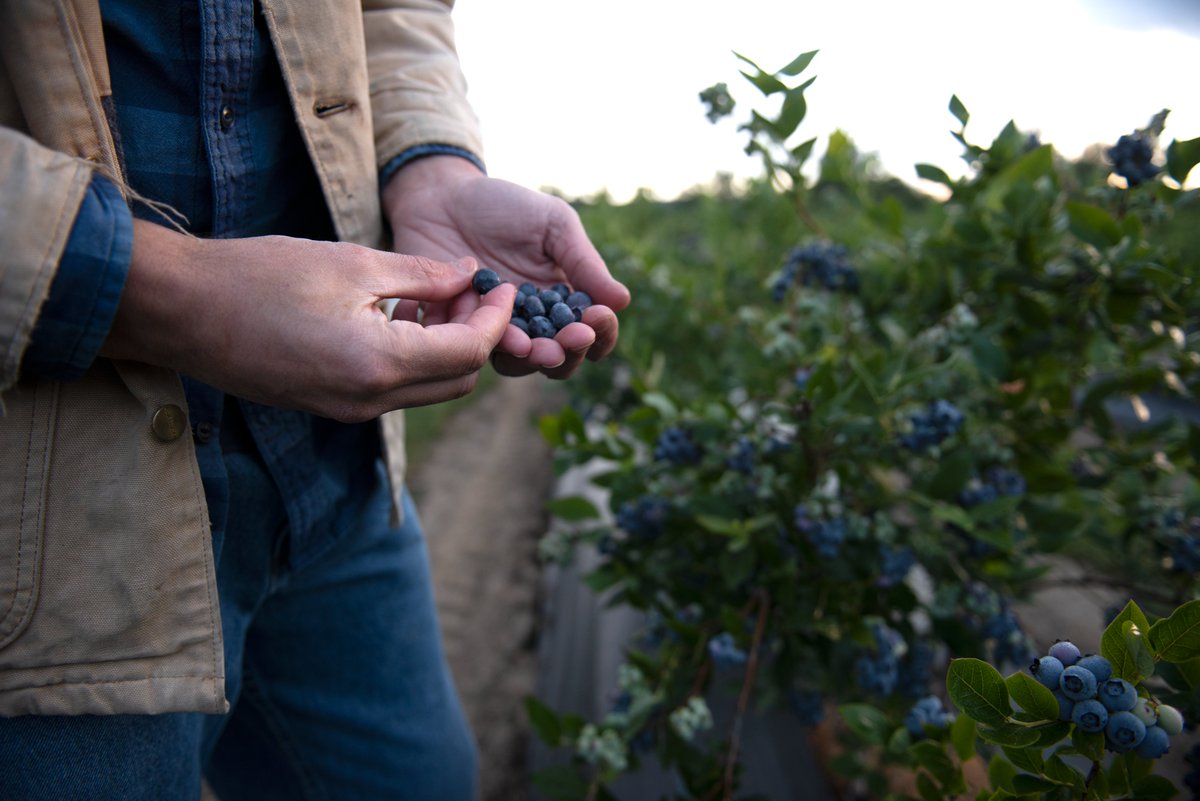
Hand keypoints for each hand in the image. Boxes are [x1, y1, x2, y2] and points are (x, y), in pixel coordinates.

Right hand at [101, 219, 514, 420]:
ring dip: (445, 350)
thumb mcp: (352, 264)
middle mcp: (369, 401)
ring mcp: (347, 410)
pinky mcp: (329, 407)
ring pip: (427, 390)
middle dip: (476, 337)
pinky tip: (399, 319)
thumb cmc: (260, 276)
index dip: (495, 318)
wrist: (181, 310)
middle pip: (457, 381)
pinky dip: (412, 360)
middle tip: (469, 290)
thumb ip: (421, 275)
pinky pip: (392, 391)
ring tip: (435, 299)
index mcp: (378, 365)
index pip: (469, 352)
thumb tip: (469, 275)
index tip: (501, 285)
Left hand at [381, 156, 630, 378]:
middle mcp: (533, 325)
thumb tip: (623, 301)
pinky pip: (479, 348)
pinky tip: (504, 332)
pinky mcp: (460, 331)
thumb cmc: (503, 207)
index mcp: (563, 301)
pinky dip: (494, 343)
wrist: (443, 197)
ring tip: (539, 346)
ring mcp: (495, 330)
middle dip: (572, 352)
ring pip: (521, 364)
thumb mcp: (553, 225)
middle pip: (562, 360)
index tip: (598, 316)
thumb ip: (583, 263)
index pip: (592, 333)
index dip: (601, 333)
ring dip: (535, 358)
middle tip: (574, 337)